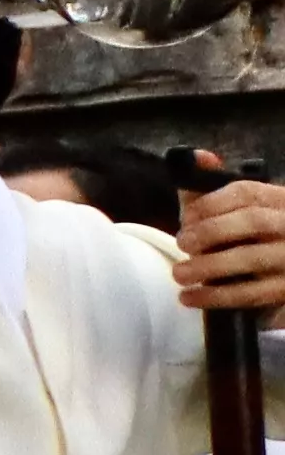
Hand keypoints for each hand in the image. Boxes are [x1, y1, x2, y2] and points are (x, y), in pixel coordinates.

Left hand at [178, 180, 284, 313]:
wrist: (280, 270)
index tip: (185, 217)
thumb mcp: (234, 210)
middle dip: (210, 231)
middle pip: (252, 221)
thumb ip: (209, 186)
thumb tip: (196, 157)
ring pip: (252, 258)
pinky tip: (190, 298)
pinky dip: (217, 296)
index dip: (210, 203)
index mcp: (279, 200)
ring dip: (208, 266)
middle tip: (182, 243)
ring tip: (179, 274)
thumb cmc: (250, 236)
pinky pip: (252, 293)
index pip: (247, 192)